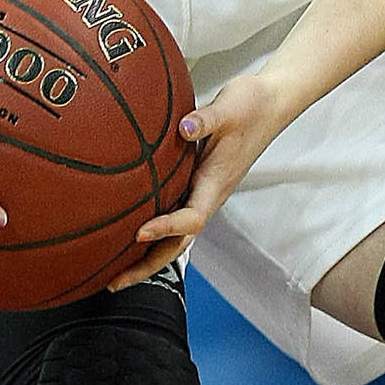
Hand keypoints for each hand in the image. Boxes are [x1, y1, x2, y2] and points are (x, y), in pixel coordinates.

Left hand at [112, 71, 293, 289]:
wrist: (271, 102)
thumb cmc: (252, 105)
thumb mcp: (230, 107)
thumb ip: (206, 119)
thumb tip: (183, 127)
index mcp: (217, 183)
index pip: (192, 218)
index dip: (166, 228)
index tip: (138, 233)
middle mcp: (209, 194)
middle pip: (179, 243)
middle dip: (148, 265)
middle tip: (114, 281)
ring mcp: (203, 191)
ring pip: (175, 234)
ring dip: (147, 255)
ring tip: (113, 269)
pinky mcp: (198, 182)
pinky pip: (174, 214)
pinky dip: (153, 230)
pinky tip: (129, 231)